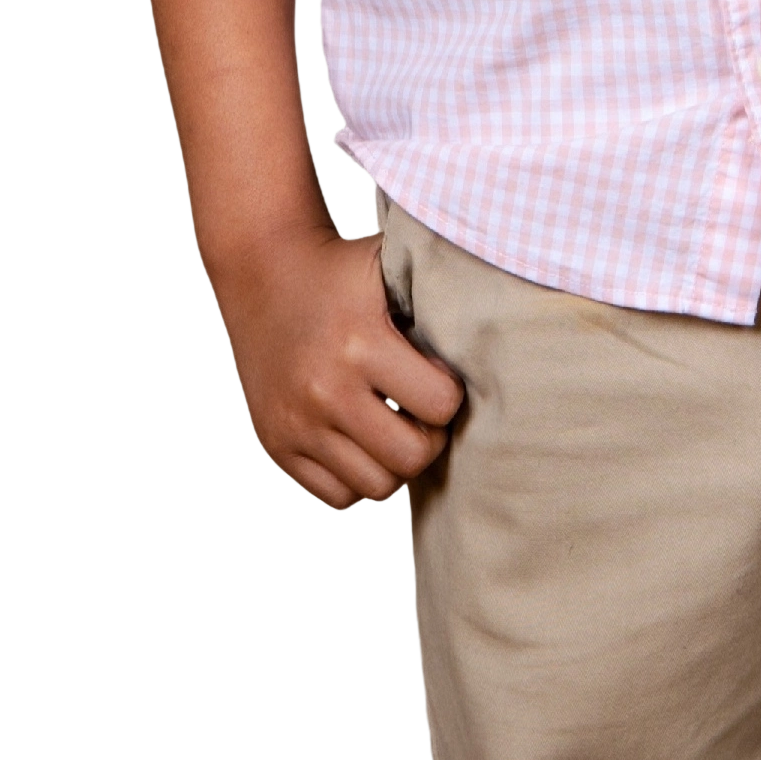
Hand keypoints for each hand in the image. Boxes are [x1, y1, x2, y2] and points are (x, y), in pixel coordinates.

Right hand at [204, 223, 465, 512]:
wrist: (261, 268)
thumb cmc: (339, 269)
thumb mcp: (390, 264)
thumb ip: (439, 297)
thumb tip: (499, 333)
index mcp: (359, 343)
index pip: (439, 404)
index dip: (449, 392)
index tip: (438, 373)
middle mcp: (324, 390)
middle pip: (411, 458)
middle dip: (429, 436)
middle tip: (422, 410)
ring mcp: (296, 423)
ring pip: (376, 486)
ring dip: (394, 461)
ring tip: (393, 426)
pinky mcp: (276, 444)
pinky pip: (335, 495)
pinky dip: (356, 477)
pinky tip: (360, 439)